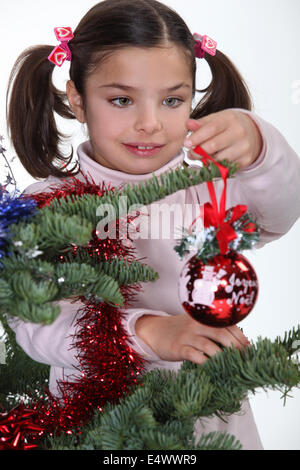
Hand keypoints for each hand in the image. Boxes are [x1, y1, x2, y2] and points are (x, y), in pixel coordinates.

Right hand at [135, 313, 249, 364]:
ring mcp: (186, 336)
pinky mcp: (178, 348)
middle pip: (220, 333)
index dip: (240, 336)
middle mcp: (196, 324)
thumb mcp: (198, 325)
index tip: (249, 348)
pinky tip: (212, 369)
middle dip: (235, 347)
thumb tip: (240, 344)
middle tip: (243, 359)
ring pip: (208, 345)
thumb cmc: (182, 331)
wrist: (155, 331)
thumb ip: (215, 329)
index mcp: (204, 317)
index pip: (226, 324)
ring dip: (222, 357)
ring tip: (231, 366)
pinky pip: (194, 356)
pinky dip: (205, 363)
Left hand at [184, 109, 262, 169]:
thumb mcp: (217, 119)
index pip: (211, 129)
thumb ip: (201, 123)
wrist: (253, 133)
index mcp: (230, 119)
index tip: (186, 143)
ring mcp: (244, 148)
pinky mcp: (245, 161)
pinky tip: (214, 160)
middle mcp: (239, 133)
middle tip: (190, 153)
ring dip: (206, 160)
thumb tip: (187, 124)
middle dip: (198, 151)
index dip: (197, 137)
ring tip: (203, 156)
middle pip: (212, 146)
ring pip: (217, 160)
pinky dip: (216, 166)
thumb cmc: (230, 125)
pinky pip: (224, 167)